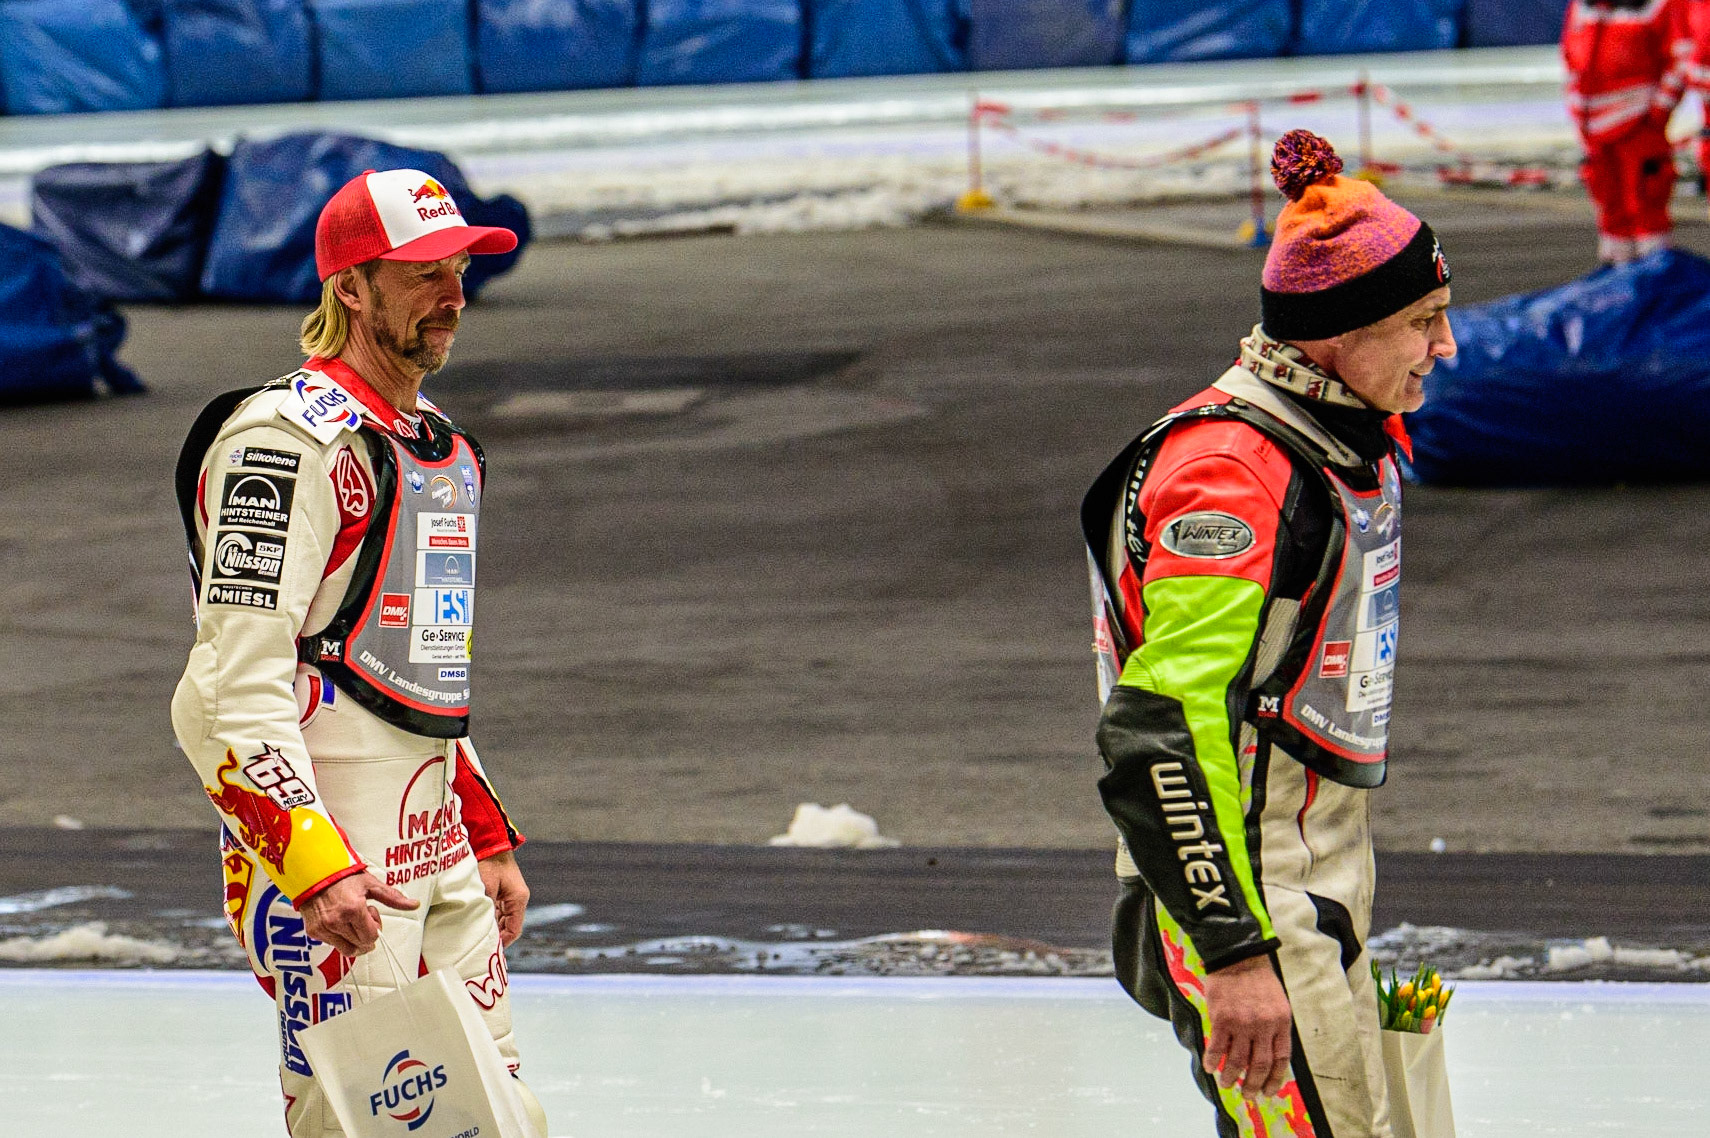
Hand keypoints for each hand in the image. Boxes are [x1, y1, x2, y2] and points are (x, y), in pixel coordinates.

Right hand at [300, 872, 418, 956]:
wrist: (316, 874)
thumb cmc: (344, 878)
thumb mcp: (371, 884)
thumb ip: (393, 898)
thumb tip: (414, 904)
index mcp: (353, 909)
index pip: (371, 937)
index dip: (376, 927)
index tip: (371, 914)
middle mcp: (337, 921)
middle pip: (360, 945)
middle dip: (366, 933)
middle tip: (362, 917)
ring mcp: (324, 928)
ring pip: (347, 949)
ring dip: (354, 939)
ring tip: (351, 921)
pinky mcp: (314, 932)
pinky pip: (333, 945)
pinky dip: (340, 938)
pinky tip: (340, 921)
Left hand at [477, 850, 529, 946]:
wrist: (490, 843)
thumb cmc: (488, 863)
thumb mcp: (486, 888)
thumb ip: (486, 909)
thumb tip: (482, 928)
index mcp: (518, 899)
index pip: (514, 930)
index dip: (503, 942)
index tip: (489, 950)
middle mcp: (518, 899)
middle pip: (510, 926)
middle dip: (496, 936)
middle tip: (479, 945)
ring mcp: (512, 896)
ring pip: (504, 920)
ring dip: (493, 927)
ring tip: (476, 935)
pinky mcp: (504, 893)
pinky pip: (499, 911)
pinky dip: (491, 918)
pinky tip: (478, 920)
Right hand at [1202, 954, 1293, 1099]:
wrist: (1237, 957)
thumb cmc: (1259, 979)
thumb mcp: (1278, 1002)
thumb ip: (1275, 1027)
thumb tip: (1269, 1055)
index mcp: (1281, 1022)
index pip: (1281, 1059)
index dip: (1275, 1079)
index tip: (1268, 1091)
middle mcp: (1263, 1026)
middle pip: (1260, 1065)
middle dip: (1253, 1084)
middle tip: (1248, 1095)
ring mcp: (1242, 1023)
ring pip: (1238, 1060)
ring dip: (1231, 1077)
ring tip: (1226, 1085)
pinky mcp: (1221, 1019)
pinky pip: (1217, 1047)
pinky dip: (1213, 1061)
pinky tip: (1210, 1068)